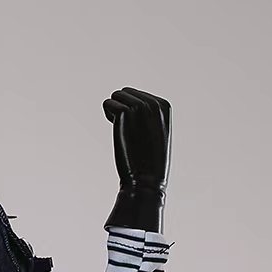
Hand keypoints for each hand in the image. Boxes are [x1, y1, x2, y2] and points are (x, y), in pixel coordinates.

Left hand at [103, 86, 171, 231]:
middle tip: (128, 131)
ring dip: (114, 112)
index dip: (132, 111)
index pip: (137, 94)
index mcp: (164, 105)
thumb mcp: (155, 132)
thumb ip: (148, 114)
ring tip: (124, 131)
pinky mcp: (124, 112)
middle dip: (122, 108)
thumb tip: (128, 97)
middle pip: (125, 92)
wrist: (146, 179)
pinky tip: (117, 130)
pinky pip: (107, 104)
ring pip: (115, 96)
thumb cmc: (149, 161)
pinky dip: (108, 115)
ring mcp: (139, 106)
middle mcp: (153, 102)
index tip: (138, 130)